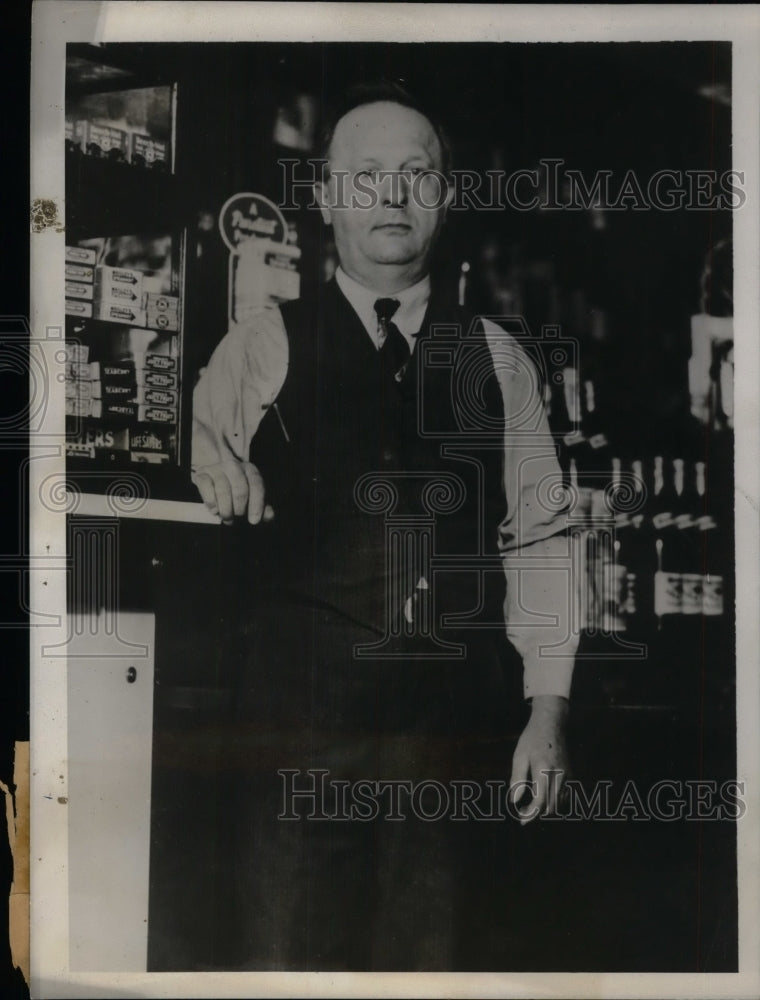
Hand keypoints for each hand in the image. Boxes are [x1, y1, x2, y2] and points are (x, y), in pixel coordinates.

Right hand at [192, 459, 273, 524]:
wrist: (215, 477)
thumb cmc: (238, 490)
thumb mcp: (252, 496)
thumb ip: (263, 507)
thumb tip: (269, 516)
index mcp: (251, 470)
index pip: (256, 486)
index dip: (256, 505)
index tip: (254, 521)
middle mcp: (234, 466)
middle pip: (240, 490)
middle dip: (239, 510)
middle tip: (236, 520)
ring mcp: (217, 468)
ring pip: (223, 491)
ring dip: (225, 510)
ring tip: (226, 518)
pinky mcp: (203, 474)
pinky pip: (207, 489)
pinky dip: (211, 503)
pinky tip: (215, 510)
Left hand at [509, 695, 569, 824]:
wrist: (552, 724)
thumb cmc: (532, 739)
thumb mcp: (519, 755)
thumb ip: (517, 779)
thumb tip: (514, 801)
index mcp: (544, 770)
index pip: (540, 801)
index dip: (530, 814)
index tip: (521, 819)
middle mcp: (559, 775)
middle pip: (551, 806)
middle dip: (537, 814)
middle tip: (523, 812)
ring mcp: (568, 775)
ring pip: (559, 804)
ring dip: (546, 809)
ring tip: (531, 805)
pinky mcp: (572, 775)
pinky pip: (565, 796)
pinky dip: (554, 801)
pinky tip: (543, 797)